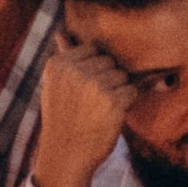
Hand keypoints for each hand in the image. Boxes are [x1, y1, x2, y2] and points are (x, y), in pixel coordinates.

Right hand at [30, 30, 136, 186]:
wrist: (65, 154)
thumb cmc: (63, 118)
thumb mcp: (55, 85)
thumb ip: (64, 56)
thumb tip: (61, 32)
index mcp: (58, 63)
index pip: (93, 50)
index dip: (93, 69)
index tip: (83, 89)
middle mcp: (75, 70)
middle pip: (109, 62)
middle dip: (107, 79)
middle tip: (91, 102)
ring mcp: (94, 85)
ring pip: (122, 76)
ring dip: (118, 92)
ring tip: (100, 109)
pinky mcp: (113, 101)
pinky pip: (132, 90)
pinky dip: (127, 103)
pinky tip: (111, 115)